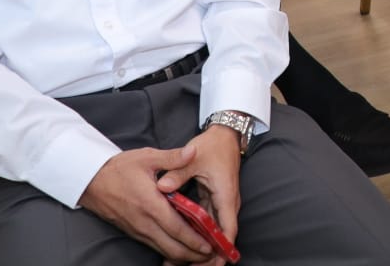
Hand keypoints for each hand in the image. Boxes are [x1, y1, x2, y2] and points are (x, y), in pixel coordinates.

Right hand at [79, 146, 215, 262]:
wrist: (90, 181)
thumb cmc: (119, 168)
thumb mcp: (147, 157)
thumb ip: (172, 157)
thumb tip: (193, 151)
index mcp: (151, 204)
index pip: (176, 228)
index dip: (195, 239)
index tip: (211, 244)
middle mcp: (144, 222)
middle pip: (172, 247)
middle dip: (193, 253)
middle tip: (212, 253)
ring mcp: (138, 230)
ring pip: (163, 250)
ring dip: (182, 255)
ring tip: (200, 254)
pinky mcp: (134, 232)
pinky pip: (155, 246)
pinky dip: (170, 250)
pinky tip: (182, 248)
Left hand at [156, 126, 242, 260]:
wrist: (225, 135)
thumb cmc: (212, 146)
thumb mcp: (195, 156)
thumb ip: (177, 172)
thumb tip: (162, 186)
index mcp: (225, 194)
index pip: (227, 227)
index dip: (221, 247)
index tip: (213, 262)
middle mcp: (226, 203)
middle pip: (221, 236)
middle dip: (209, 256)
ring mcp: (221, 205)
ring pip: (215, 234)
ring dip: (203, 250)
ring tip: (182, 265)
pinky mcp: (214, 203)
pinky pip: (208, 226)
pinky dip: (199, 239)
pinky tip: (184, 249)